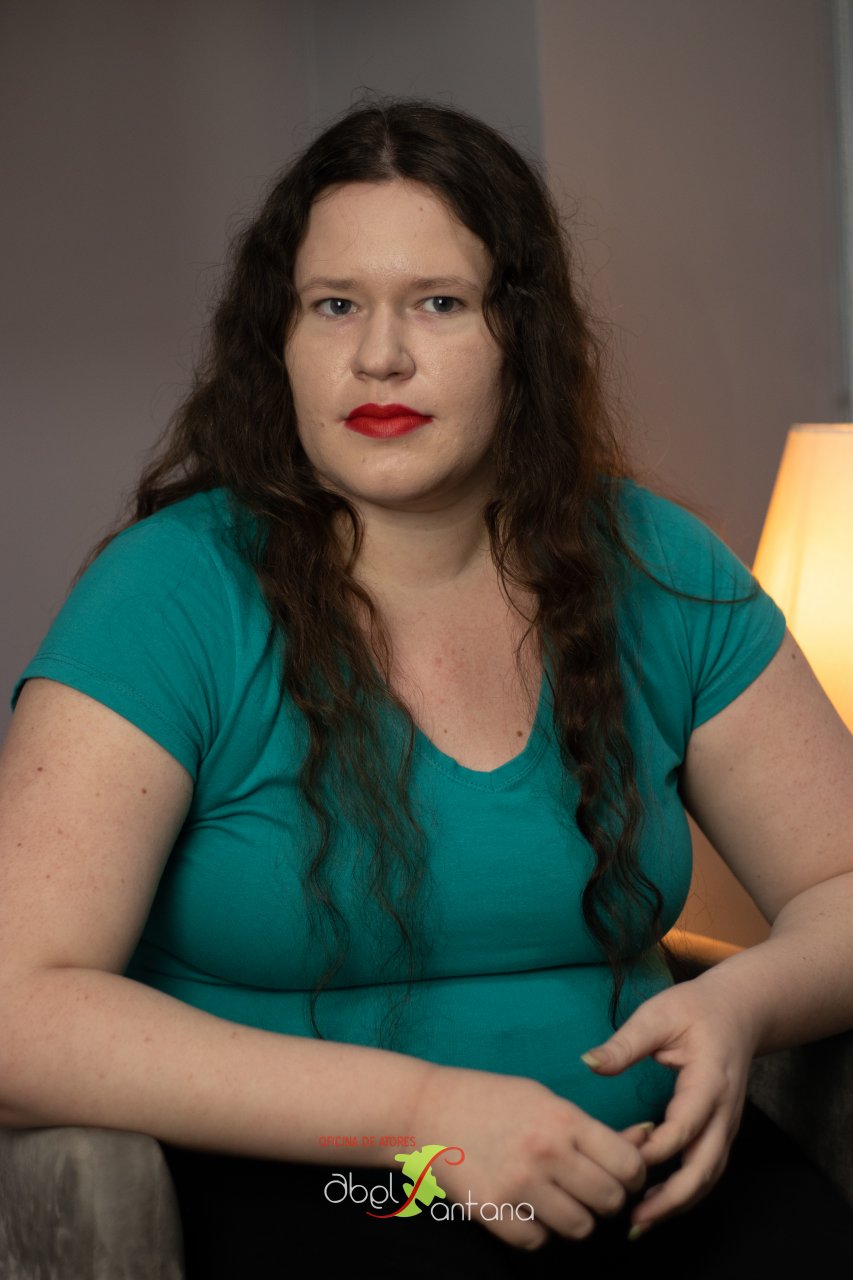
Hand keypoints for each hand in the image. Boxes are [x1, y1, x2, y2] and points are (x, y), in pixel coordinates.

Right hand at [409, 1063, 651, 1249]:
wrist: (429, 1109)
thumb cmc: (492, 1099)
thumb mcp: (545, 1099)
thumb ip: (590, 1128)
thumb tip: (644, 1142)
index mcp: (564, 1119)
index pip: (628, 1166)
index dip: (632, 1176)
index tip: (620, 1175)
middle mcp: (546, 1152)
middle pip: (609, 1202)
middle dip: (605, 1200)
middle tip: (589, 1189)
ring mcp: (519, 1184)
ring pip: (579, 1228)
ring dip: (574, 1218)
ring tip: (557, 1198)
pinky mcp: (493, 1211)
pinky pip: (538, 1241)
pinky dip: (538, 1230)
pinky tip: (527, 1207)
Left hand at [580, 970, 758, 1235]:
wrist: (738, 1011)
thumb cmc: (695, 1010)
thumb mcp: (657, 1016)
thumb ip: (625, 1044)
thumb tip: (588, 1062)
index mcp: (709, 1080)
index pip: (685, 1127)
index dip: (656, 1150)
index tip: (622, 1159)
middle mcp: (723, 1110)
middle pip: (705, 1167)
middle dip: (671, 1198)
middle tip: (633, 1218)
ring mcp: (726, 1124)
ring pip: (709, 1176)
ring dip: (678, 1202)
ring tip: (640, 1221)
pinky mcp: (721, 1131)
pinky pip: (707, 1169)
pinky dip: (685, 1191)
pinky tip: (656, 1201)